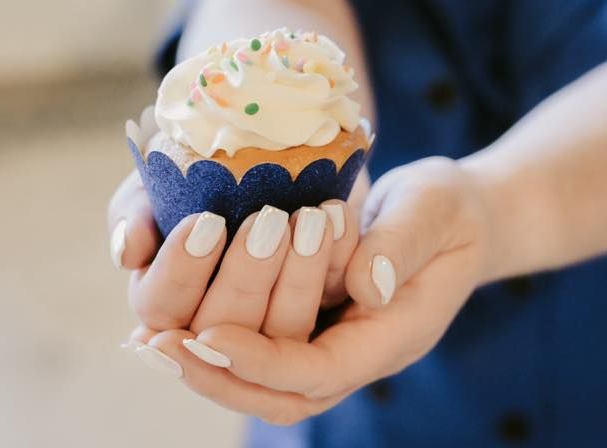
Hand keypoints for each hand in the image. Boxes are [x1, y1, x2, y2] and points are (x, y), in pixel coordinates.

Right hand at [107, 170, 368, 333]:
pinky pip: (330, 306)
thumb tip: (128, 254)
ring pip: (281, 329)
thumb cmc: (200, 168)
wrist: (267, 146)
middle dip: (246, 274)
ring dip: (297, 277)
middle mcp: (211, 322)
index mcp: (163, 296)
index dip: (181, 270)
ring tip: (311, 221)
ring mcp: (268, 325)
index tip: (207, 222)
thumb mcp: (161, 177)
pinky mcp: (319, 311)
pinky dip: (336, 262)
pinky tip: (338, 218)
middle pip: (222, 324)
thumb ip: (135, 210)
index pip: (161, 305)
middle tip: (268, 220)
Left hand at [123, 157, 493, 424]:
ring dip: (209, 364)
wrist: (455, 218)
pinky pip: (261, 348)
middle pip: (282, 396)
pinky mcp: (313, 322)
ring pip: (264, 382)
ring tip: (151, 339)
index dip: (262, 359)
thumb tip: (361, 285)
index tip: (209, 334)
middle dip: (219, 377)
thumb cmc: (447, 210)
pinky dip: (215, 342)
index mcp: (392, 336)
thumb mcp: (434, 210)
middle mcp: (357, 351)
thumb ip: (401, 244)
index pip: (320, 371)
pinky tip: (170, 320)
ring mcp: (333, 340)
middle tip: (160, 348)